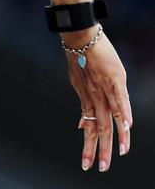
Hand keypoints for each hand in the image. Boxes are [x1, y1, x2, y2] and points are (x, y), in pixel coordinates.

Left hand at [65, 30, 131, 172]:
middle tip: (101, 168)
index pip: (89, 129)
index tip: (87, 163)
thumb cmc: (80, 59)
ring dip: (115, 138)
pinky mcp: (114, 79)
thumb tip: (80, 125)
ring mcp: (105, 89)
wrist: (80, 38)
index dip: (88, 146)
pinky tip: (127, 126)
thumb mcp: (78, 85)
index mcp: (88, 101)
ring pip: (111, 117)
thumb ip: (83, 107)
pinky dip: (124, 112)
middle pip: (100, 129)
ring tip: (117, 155)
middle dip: (101, 150)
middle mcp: (96, 98)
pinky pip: (120, 99)